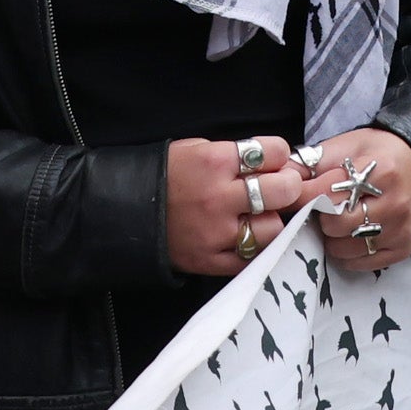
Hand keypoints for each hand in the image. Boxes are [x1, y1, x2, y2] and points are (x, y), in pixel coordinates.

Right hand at [165, 134, 305, 279]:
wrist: (123, 212)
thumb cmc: (163, 176)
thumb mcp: (195, 149)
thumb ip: (233, 155)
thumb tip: (275, 161)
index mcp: (213, 161)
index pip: (274, 151)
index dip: (280, 155)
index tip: (275, 160)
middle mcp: (219, 196)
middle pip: (282, 189)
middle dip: (288, 184)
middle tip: (282, 186)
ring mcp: (217, 232)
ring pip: (274, 228)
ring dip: (272, 220)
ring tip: (259, 216)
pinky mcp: (212, 260)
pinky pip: (252, 257)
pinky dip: (255, 248)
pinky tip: (246, 237)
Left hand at [300, 128, 410, 273]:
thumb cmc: (376, 155)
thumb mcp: (344, 147)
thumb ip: (309, 164)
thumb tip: (275, 180)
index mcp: (380, 170)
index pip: (326, 193)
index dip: (302, 197)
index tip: (293, 197)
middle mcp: (395, 202)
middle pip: (334, 224)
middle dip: (320, 217)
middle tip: (322, 208)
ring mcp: (400, 228)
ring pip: (344, 248)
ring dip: (332, 237)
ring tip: (338, 220)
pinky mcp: (402, 248)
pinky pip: (360, 262)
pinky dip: (347, 253)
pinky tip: (351, 234)